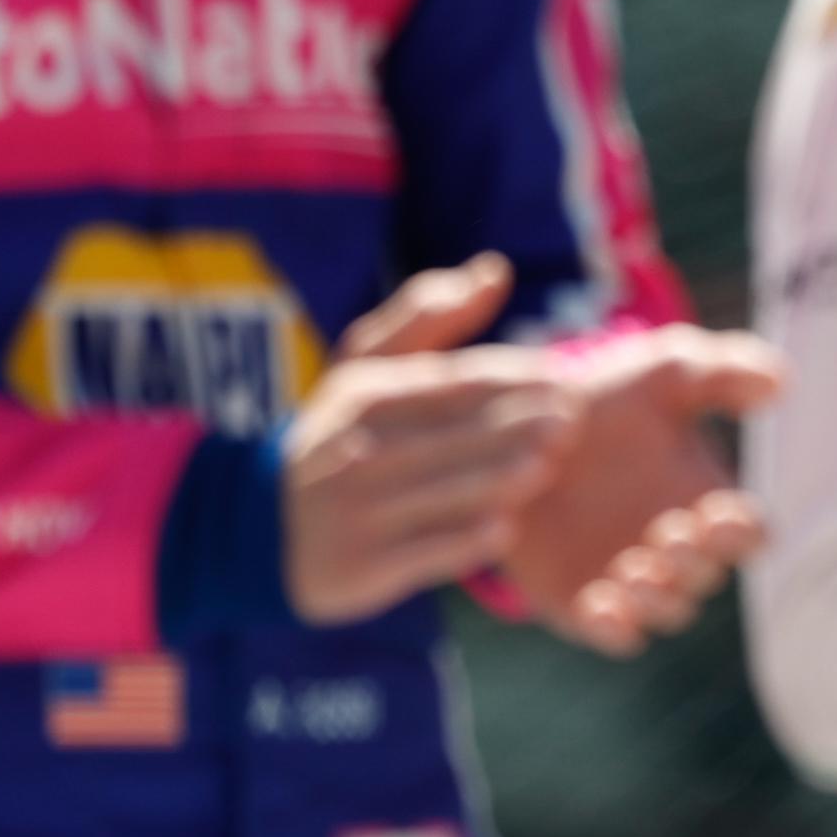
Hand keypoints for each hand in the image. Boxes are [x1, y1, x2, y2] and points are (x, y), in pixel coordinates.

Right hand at [283, 295, 573, 627]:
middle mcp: (357, 452)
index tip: (564, 376)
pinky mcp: (358, 566)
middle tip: (572, 420)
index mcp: (365, 397)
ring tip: (547, 466)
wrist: (264, 524)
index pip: (451, 382)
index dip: (512, 377)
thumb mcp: (368, 368)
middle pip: (452, 437)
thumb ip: (430, 315)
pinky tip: (505, 530)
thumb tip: (495, 269)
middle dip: (516, 425)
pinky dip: (464, 542)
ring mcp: (355, 513)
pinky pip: (421, 554)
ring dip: (498, 479)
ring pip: (441, 494)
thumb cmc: (344, 432)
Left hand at [501, 327, 783, 652]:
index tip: (718, 515)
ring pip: (667, 610)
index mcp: (708, 501)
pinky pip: (614, 634)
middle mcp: (676, 547)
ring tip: (633, 571)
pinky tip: (600, 602)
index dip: (742, 534)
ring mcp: (631, 579)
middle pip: (707, 576)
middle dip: (694, 562)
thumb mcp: (662, 372)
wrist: (516, 432)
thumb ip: (724, 372)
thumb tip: (782, 384)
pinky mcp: (582, 603)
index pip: (750, 534)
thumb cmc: (605, 400)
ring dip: (659, 598)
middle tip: (668, 534)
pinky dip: (615, 627)